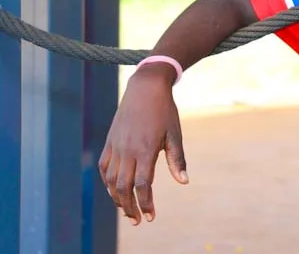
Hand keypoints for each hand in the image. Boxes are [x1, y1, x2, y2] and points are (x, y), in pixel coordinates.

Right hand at [99, 65, 188, 225]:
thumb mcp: (175, 133)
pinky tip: (114, 189)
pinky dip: (107, 182)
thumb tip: (184, 182)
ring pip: (111, 180)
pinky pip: (104, 167)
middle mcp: (127, 150)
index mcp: (146, 149)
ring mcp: (115, 146)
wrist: (145, 87)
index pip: (142, 185)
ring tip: (127, 209)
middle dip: (130, 207)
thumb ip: (177, 159)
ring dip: (117, 198)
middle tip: (138, 220)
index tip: (150, 217)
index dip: (146, 203)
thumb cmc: (165, 111)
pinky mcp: (109, 141)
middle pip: (123, 187)